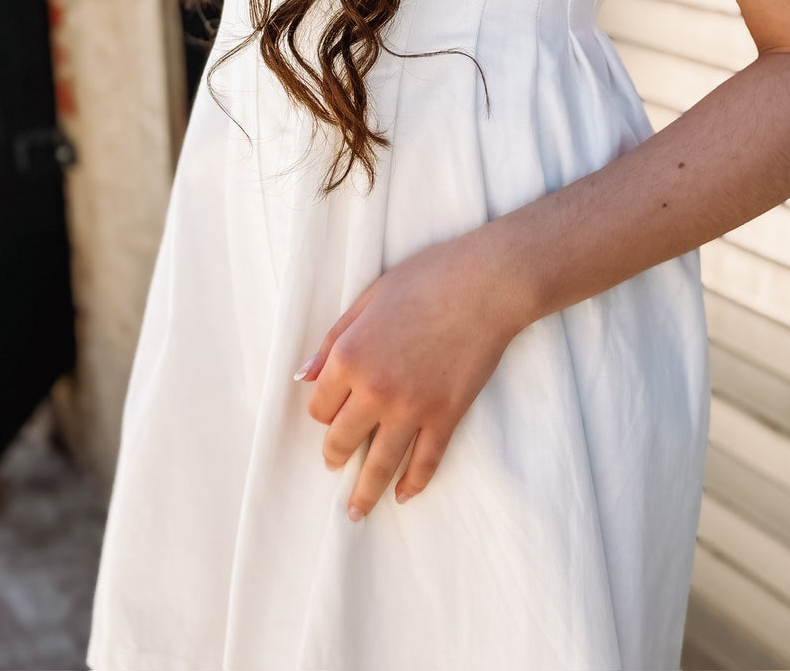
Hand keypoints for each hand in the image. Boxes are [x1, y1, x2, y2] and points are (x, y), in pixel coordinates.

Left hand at [294, 228, 522, 519]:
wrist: (485, 284)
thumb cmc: (426, 279)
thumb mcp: (369, 297)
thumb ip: (334, 338)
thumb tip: (304, 374)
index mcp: (349, 357)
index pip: (320, 406)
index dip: (322, 411)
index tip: (329, 414)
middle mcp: (374, 390)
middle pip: (342, 440)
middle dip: (335, 455)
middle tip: (335, 463)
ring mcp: (412, 409)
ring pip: (380, 465)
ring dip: (365, 492)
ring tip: (356, 511)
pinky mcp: (446, 416)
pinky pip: (426, 462)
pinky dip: (414, 483)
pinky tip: (404, 495)